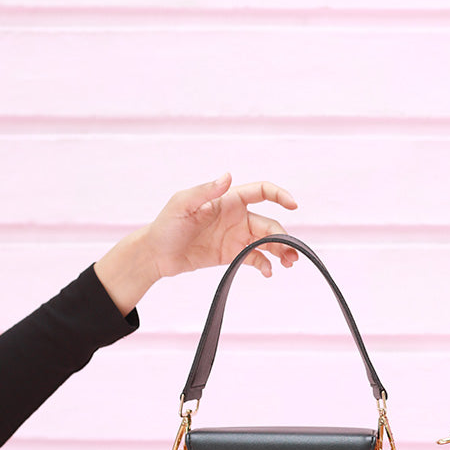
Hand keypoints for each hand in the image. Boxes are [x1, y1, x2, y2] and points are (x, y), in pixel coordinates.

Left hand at [94, 173, 298, 314]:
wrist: (155, 255)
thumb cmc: (166, 225)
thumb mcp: (182, 204)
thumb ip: (206, 190)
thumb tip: (228, 176)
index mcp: (228, 201)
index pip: (261, 192)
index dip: (279, 195)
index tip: (293, 205)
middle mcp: (236, 217)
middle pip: (269, 224)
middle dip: (283, 237)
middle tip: (291, 253)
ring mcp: (236, 237)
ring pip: (266, 242)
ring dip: (281, 251)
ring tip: (288, 264)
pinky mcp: (231, 255)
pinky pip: (255, 259)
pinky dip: (266, 265)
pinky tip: (268, 272)